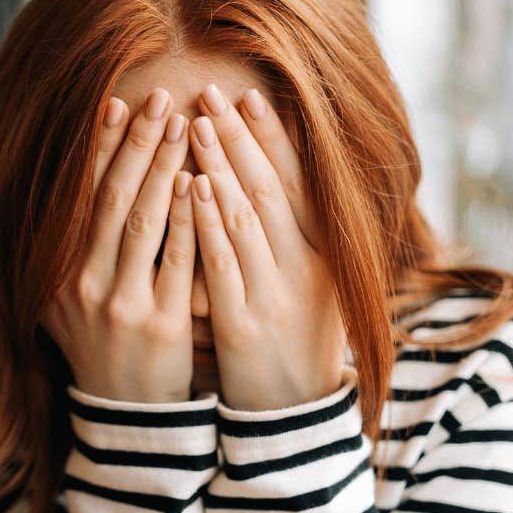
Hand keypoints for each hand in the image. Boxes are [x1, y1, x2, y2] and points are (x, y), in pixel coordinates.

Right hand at [43, 88, 199, 402]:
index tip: (117, 103)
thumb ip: (74, 247)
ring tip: (185, 125)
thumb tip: (74, 180)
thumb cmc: (107, 343)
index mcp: (59, 272)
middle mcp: (81, 285)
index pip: (79, 196)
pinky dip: (188, 220)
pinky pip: (177, 262)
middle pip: (111, 199)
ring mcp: (119, 305)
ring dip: (163, 168)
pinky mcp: (158, 324)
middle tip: (160, 98)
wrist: (128, 414)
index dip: (98, 148)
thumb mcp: (72, 299)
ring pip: (142, 223)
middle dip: (136, 144)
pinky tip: (202, 183)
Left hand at [186, 84, 347, 411]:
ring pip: (247, 217)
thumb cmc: (290, 345)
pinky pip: (223, 264)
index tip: (247, 97)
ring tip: (194, 123)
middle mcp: (304, 269)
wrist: (292, 419)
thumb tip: (263, 178)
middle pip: (270, 189)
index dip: (271, 138)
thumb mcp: (307, 288)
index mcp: (322, 256)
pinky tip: (190, 187)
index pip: (296, 183)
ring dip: (220, 165)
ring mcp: (275, 296)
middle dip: (239, 138)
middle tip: (210, 93)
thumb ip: (290, 240)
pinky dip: (207, 221)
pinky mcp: (244, 326)